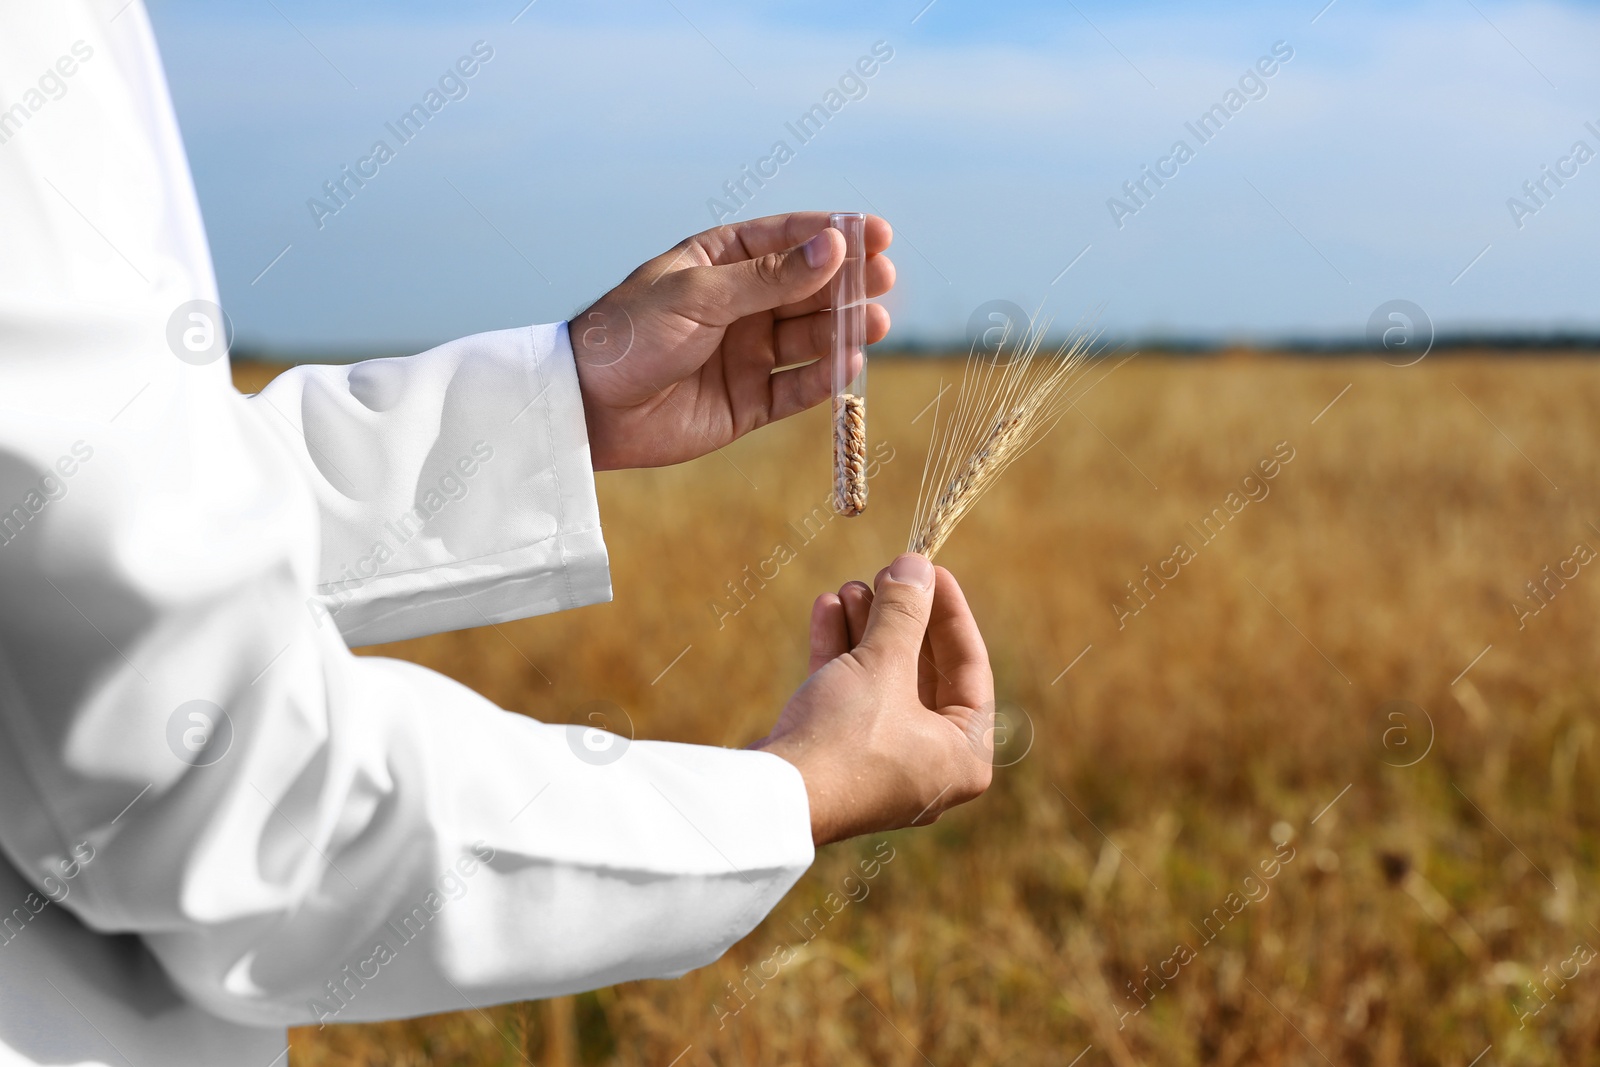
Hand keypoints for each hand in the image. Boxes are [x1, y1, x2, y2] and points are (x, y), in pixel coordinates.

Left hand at [569, 212, 894, 470]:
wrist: (590, 408)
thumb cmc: (632, 334)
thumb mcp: (699, 295)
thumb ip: (769, 277)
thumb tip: (833, 246)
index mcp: (722, 261)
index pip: (790, 239)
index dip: (835, 236)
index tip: (878, 235)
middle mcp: (741, 304)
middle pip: (810, 288)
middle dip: (848, 283)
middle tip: (883, 280)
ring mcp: (748, 353)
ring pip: (810, 336)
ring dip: (843, 328)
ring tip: (873, 323)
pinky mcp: (750, 402)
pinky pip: (798, 386)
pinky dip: (824, 377)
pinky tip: (848, 363)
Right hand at [753, 554, 994, 846]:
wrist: (776, 799)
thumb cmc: (846, 737)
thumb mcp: (883, 664)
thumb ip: (904, 611)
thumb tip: (916, 565)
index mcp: (964, 755)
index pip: (971, 668)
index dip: (950, 612)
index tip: (933, 570)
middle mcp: (929, 765)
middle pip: (923, 672)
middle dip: (899, 619)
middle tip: (886, 574)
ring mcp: (881, 764)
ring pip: (882, 682)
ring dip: (866, 629)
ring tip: (849, 586)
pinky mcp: (838, 758)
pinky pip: (849, 697)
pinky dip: (839, 654)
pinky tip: (827, 609)